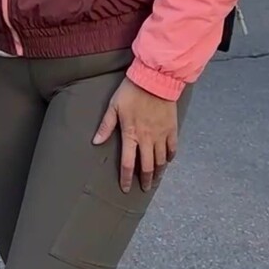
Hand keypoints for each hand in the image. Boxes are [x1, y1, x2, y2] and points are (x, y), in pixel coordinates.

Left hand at [93, 77, 178, 192]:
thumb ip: (105, 126)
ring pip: (161, 160)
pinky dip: (170, 156)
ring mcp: (161, 135)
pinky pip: (172, 147)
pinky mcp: (172, 128)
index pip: (128, 163)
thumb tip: (95, 142)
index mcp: (131, 135)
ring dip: (159, 172)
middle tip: (145, 188)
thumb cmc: (131, 92)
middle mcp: (147, 139)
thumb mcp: (114, 106)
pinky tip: (168, 161)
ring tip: (157, 179)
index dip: (127, 178)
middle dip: (146, 180)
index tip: (126, 189)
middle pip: (148, 166)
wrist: (155, 79)